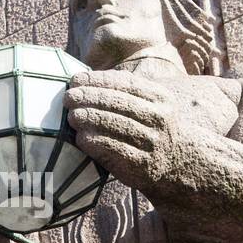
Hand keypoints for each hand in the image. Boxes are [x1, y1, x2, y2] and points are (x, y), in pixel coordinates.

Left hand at [65, 70, 185, 191]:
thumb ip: (123, 90)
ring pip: (116, 124)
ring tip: (72, 115)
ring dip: (90, 118)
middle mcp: (159, 118)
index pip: (126, 83)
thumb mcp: (148, 104)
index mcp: (160, 97)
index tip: (76, 79)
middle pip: (119, 102)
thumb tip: (84, 78)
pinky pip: (114, 148)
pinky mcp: (140, 163)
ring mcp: (151, 141)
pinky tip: (81, 137)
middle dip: (90, 97)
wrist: (174, 163)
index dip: (98, 80)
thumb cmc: (149, 127)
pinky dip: (95, 141)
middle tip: (68, 97)